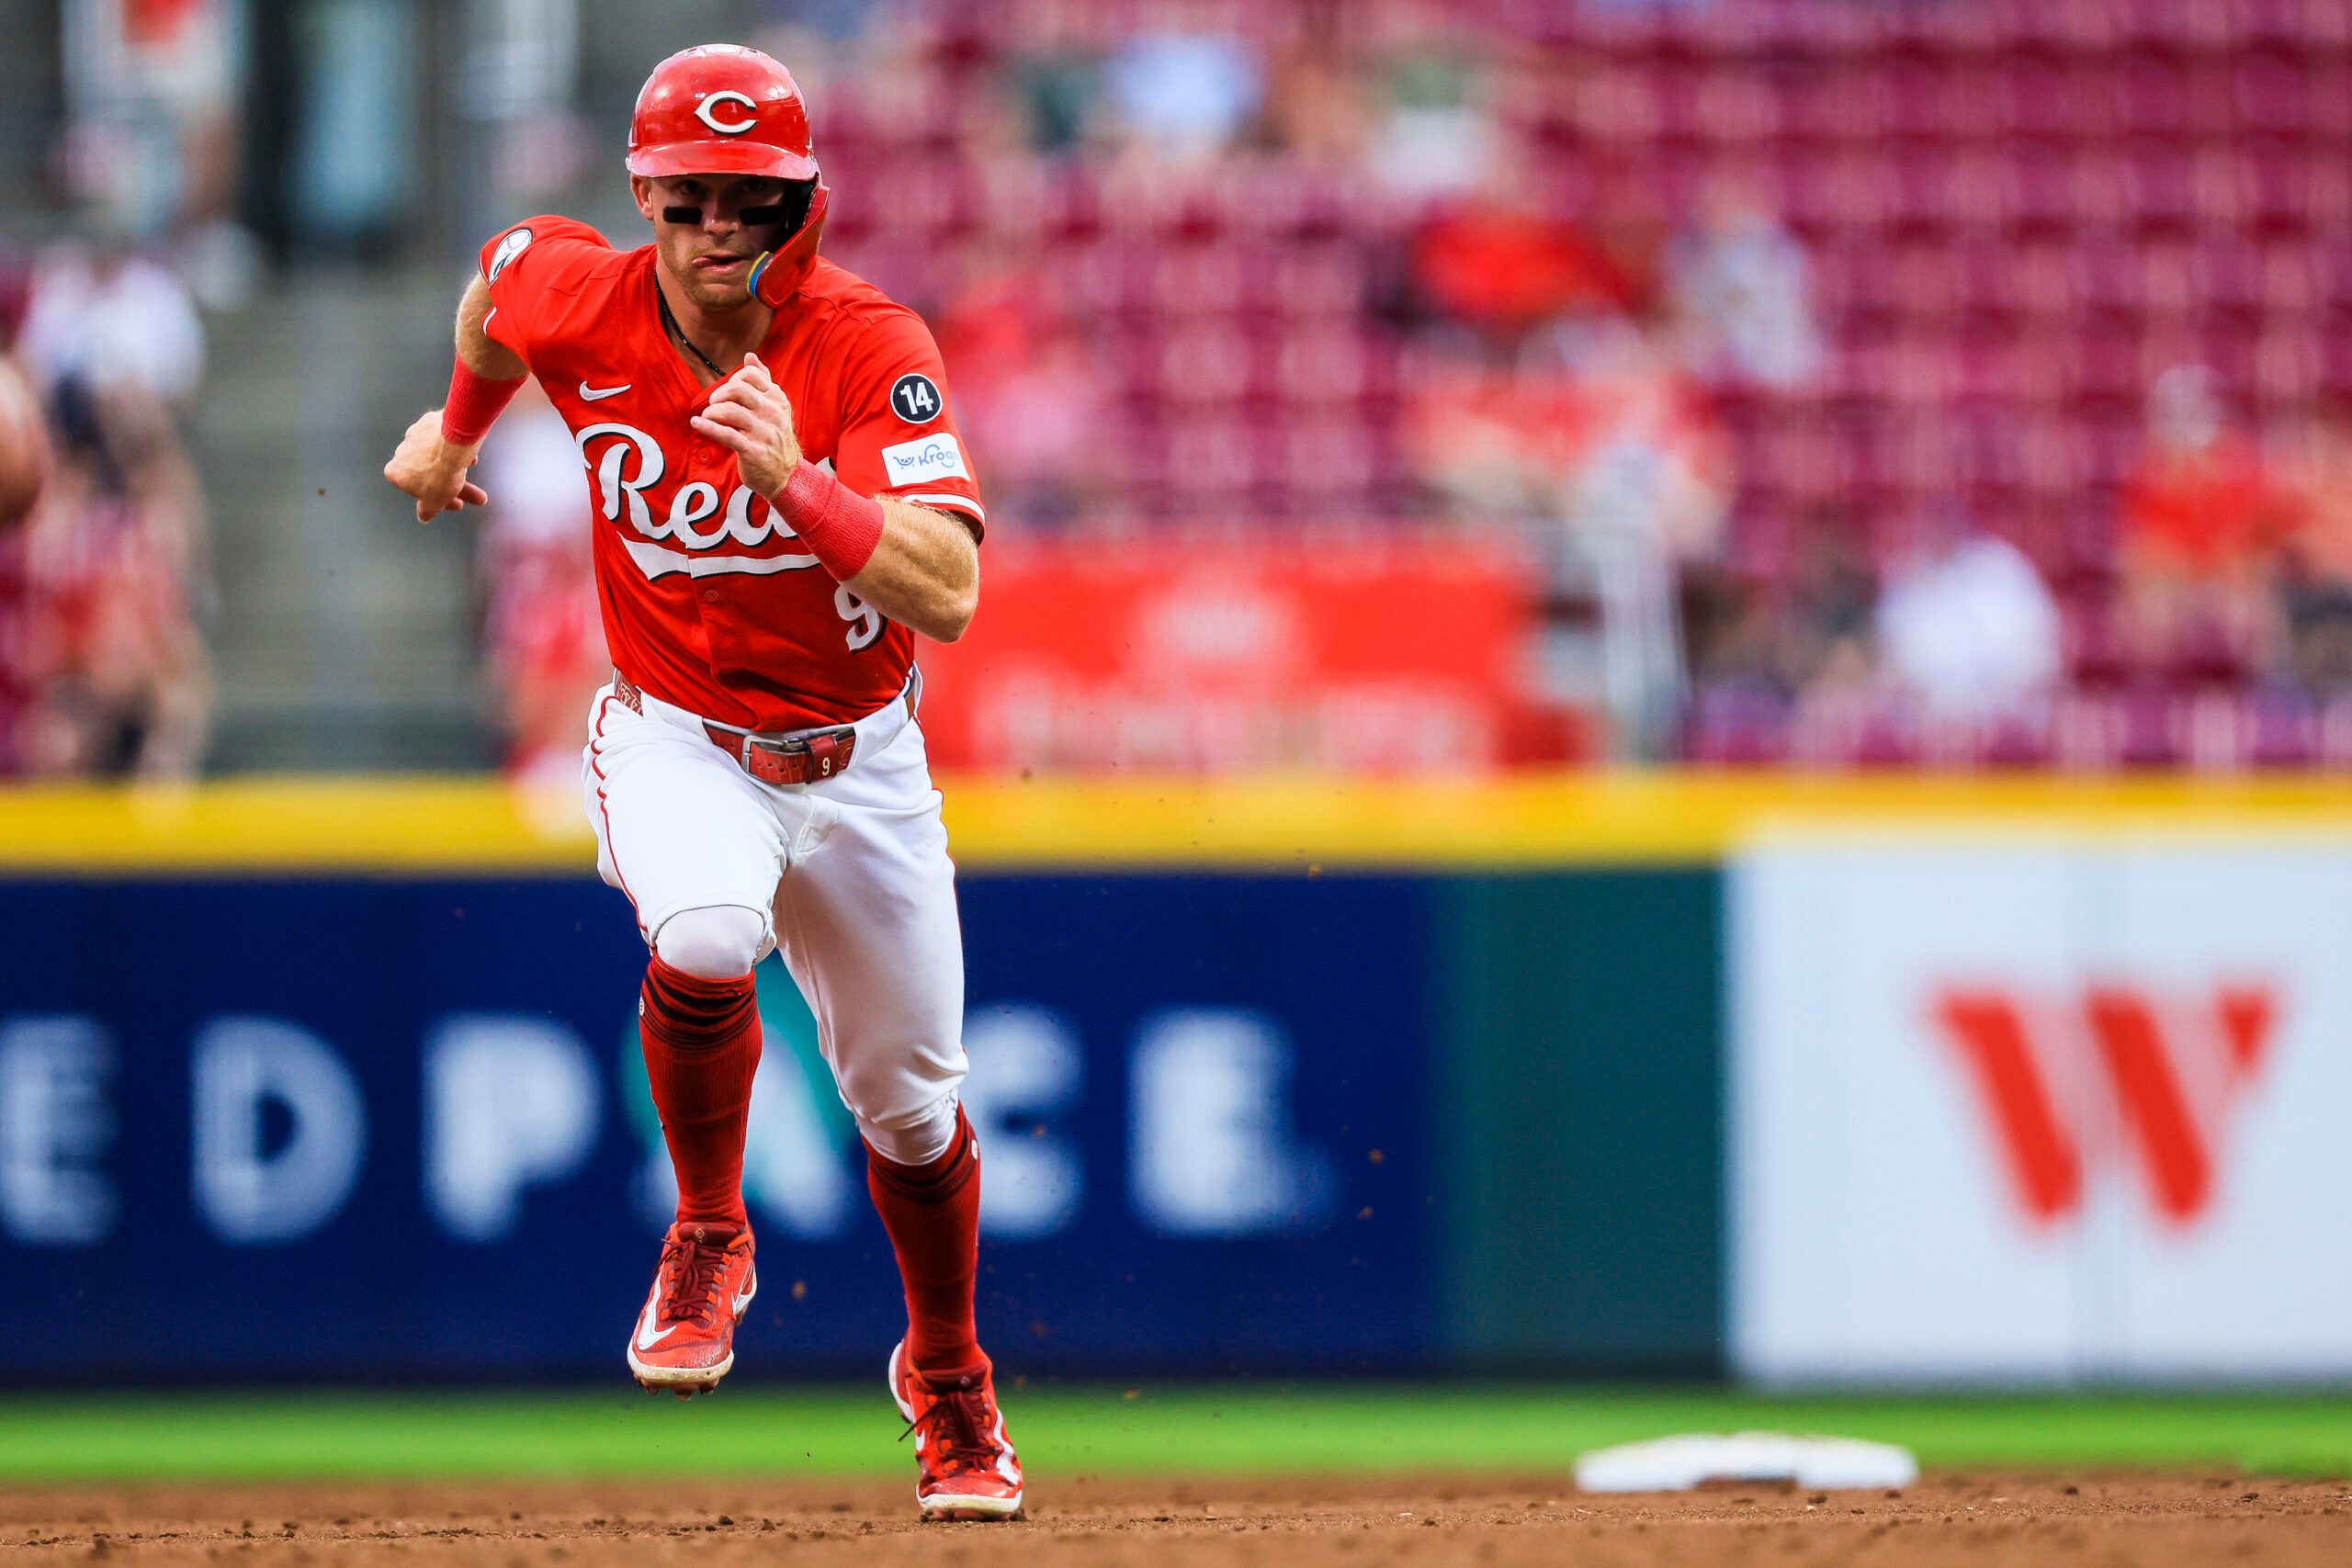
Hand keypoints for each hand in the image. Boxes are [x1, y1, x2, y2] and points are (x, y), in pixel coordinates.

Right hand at [382, 409, 488, 522]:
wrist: (451, 442)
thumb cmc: (439, 474)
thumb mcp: (433, 502)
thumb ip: (426, 510)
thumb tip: (423, 516)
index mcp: (394, 472)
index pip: (416, 490)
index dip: (439, 500)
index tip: (458, 504)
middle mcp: (401, 451)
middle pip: (431, 473)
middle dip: (456, 487)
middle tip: (479, 497)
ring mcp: (416, 434)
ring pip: (439, 456)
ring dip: (459, 467)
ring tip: (474, 470)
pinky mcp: (431, 422)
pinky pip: (446, 440)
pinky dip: (458, 450)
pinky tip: (472, 457)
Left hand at [691, 353, 801, 496]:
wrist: (786, 475)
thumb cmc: (775, 438)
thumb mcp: (776, 407)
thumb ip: (764, 381)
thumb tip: (750, 355)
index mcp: (777, 400)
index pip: (750, 375)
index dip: (732, 379)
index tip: (727, 393)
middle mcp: (772, 414)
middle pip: (737, 389)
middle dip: (718, 395)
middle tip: (714, 405)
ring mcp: (764, 433)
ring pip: (729, 411)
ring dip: (711, 412)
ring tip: (708, 417)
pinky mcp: (753, 451)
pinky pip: (725, 434)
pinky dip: (707, 427)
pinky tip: (697, 423)